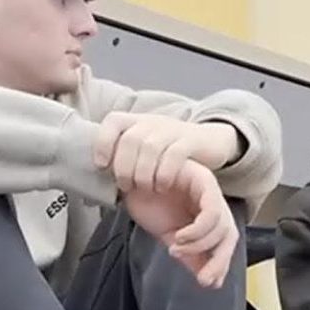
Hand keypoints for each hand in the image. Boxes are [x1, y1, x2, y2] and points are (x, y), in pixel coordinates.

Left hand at [93, 113, 240, 191]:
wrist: (210, 141)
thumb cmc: (170, 152)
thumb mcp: (145, 149)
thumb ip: (125, 158)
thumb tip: (99, 179)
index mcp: (137, 122)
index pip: (113, 121)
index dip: (103, 142)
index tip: (102, 165)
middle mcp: (153, 122)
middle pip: (130, 138)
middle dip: (124, 166)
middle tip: (126, 186)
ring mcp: (172, 130)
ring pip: (151, 146)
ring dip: (143, 172)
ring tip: (144, 188)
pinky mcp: (191, 141)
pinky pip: (175, 154)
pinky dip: (165, 173)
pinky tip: (163, 186)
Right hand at [122, 159, 237, 288]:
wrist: (127, 180)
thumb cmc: (147, 203)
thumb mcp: (171, 237)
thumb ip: (191, 256)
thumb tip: (210, 281)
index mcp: (207, 213)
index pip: (226, 241)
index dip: (221, 263)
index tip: (206, 282)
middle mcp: (211, 200)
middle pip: (228, 234)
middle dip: (217, 261)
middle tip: (200, 277)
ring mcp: (208, 188)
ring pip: (221, 224)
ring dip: (199, 244)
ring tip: (176, 247)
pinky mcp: (201, 177)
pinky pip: (210, 209)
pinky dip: (197, 230)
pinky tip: (179, 236)